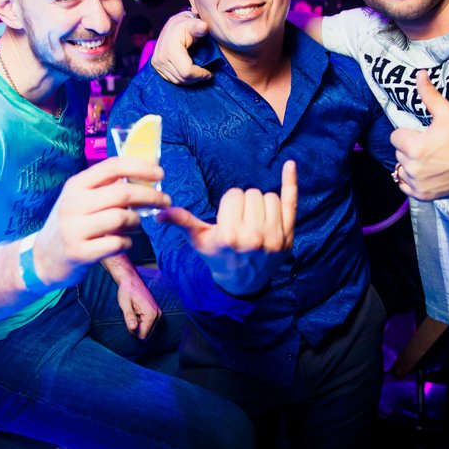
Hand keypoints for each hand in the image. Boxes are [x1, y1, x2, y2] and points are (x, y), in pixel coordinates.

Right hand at [32, 156, 170, 287]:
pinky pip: (117, 243)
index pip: (112, 167)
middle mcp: (73, 204)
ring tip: (135, 224)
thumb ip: (105, 187)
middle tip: (165, 201)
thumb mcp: (80, 199)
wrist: (43, 258)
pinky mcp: (79, 253)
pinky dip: (127, 242)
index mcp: (76, 185)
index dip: (140, 167)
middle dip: (151, 196)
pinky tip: (123, 242)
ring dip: (136, 221)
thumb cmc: (72, 224)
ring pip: (122, 217)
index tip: (160, 174)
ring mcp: (74, 229)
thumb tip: (142, 174)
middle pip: (123, 193)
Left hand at [115, 270, 161, 339]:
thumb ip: (129, 317)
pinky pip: (149, 324)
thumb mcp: (125, 304)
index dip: (133, 331)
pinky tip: (138, 311)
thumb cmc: (127, 291)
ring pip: (147, 329)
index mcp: (151, 314)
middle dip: (137, 328)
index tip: (128, 320)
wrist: (131, 280)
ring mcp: (158, 313)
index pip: (142, 335)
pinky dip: (142, 320)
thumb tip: (133, 328)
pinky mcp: (156, 312)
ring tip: (134, 311)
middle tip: (132, 314)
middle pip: (146, 333)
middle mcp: (158, 314)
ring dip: (139, 324)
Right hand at [151, 11, 211, 83]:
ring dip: (191, 80)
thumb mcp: (193, 24)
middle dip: (197, 78)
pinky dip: (183, 79)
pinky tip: (191, 72)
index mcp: (169, 49)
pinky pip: (172, 80)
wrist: (174, 26)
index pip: (187, 72)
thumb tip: (204, 26)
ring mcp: (157, 64)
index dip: (200, 74)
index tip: (210, 73)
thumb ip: (199, 26)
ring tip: (200, 72)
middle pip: (182, 78)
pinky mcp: (156, 67)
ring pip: (177, 81)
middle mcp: (160, 58)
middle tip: (206, 73)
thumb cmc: (187, 25)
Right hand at [158, 161, 297, 293]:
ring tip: (255, 220)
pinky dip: (290, 182)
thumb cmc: (218, 256)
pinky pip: (291, 203)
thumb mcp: (199, 240)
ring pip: (270, 197)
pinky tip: (290, 165)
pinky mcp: (288, 239)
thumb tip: (157, 213)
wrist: (242, 283)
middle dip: (246, 203)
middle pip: (253, 194)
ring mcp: (274, 239)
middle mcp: (254, 237)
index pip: (234, 195)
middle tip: (241, 221)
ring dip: (262, 204)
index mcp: (230, 236)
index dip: (230, 203)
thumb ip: (182, 222)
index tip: (228, 218)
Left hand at [391, 72, 448, 200]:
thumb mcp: (448, 113)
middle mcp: (412, 167)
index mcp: (414, 147)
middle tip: (430, 147)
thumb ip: (430, 95)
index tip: (423, 135)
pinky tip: (426, 172)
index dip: (409, 134)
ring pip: (401, 168)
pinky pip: (404, 186)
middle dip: (410, 148)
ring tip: (430, 160)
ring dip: (410, 164)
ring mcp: (416, 183)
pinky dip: (411, 180)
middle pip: (398, 152)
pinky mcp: (421, 195)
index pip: (396, 136)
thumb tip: (420, 74)